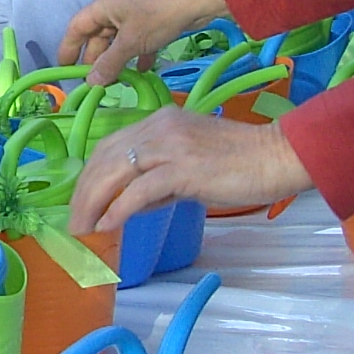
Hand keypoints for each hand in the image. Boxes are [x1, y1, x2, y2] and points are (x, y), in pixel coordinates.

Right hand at [58, 0, 228, 78]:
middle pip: (97, 34)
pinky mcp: (152, 19)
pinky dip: (136, 54)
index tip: (64, 68)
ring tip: (113, 80)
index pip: (77, 27)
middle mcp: (115, 6)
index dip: (68, 48)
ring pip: (117, 39)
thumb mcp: (131, 43)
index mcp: (103, 6)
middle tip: (91, 81)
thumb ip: (109, 63)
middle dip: (94, 58)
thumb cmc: (158, 16)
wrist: (196, 0)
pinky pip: (137, 39)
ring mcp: (134, 12)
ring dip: (115, 58)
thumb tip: (91, 82)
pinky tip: (140, 70)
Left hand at [67, 108, 309, 235]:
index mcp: (160, 122)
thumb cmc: (242, 165)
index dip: (89, 177)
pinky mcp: (183, 168)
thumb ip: (158, 181)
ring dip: (93, 205)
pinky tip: (108, 226)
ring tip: (83, 231)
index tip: (80, 205)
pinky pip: (139, 190)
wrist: (279, 157)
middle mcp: (160, 127)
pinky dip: (118, 209)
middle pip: (104, 159)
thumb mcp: (191, 166)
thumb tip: (127, 206)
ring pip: (114, 172)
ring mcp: (171, 145)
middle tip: (74, 225)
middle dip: (83, 194)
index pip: (109, 147)